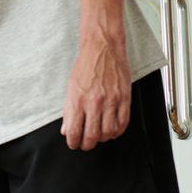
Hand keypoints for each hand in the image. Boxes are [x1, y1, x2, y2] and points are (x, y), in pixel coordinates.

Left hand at [62, 34, 130, 150]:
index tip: (74, 143)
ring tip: (99, 136)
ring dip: (103, 139)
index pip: (74, 131)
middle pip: (92, 136)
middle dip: (87, 144)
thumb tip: (67, 129)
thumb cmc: (86, 65)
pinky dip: (117, 131)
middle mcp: (94, 102)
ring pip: (108, 132)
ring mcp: (111, 101)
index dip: (73, 142)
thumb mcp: (70, 87)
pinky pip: (123, 122)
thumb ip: (68, 111)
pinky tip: (113, 130)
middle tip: (86, 144)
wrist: (103, 48)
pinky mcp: (124, 98)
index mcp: (77, 100)